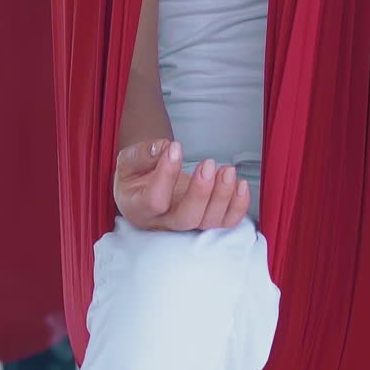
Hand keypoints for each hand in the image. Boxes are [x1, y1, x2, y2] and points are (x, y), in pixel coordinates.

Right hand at [113, 139, 250, 231]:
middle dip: (202, 192)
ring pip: (208, 221)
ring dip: (223, 196)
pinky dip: (238, 206)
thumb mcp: (128, 161)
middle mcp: (164, 221)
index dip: (166, 174)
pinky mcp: (205, 219)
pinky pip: (225, 222)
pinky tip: (240, 184)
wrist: (143, 186)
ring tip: (228, 170)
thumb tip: (164, 147)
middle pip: (187, 218)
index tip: (175, 147)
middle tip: (208, 163)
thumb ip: (142, 154)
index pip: (154, 200)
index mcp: (139, 208)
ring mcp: (187, 223)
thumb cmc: (135, 176)